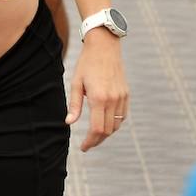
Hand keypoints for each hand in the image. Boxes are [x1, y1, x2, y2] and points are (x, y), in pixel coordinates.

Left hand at [65, 31, 128, 150]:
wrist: (104, 47)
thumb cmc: (86, 64)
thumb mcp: (76, 82)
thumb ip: (74, 104)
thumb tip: (69, 123)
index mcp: (98, 98)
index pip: (97, 129)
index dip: (90, 142)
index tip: (83, 148)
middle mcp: (112, 100)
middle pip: (107, 130)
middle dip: (97, 140)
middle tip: (88, 144)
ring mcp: (121, 97)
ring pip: (116, 125)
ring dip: (106, 133)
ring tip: (95, 135)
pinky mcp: (126, 94)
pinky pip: (122, 115)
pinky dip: (115, 124)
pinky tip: (105, 123)